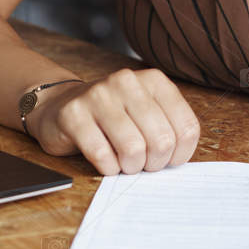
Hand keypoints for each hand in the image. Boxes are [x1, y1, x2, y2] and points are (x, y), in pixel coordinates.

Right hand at [26, 67, 199, 174]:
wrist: (61, 106)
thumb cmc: (113, 117)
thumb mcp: (148, 114)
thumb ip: (169, 129)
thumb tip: (178, 159)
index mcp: (153, 81)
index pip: (187, 127)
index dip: (180, 154)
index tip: (168, 159)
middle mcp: (126, 82)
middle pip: (161, 140)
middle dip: (155, 163)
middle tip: (144, 164)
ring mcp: (98, 96)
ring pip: (133, 148)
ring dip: (131, 167)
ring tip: (124, 163)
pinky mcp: (73, 115)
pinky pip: (102, 155)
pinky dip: (108, 167)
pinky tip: (105, 160)